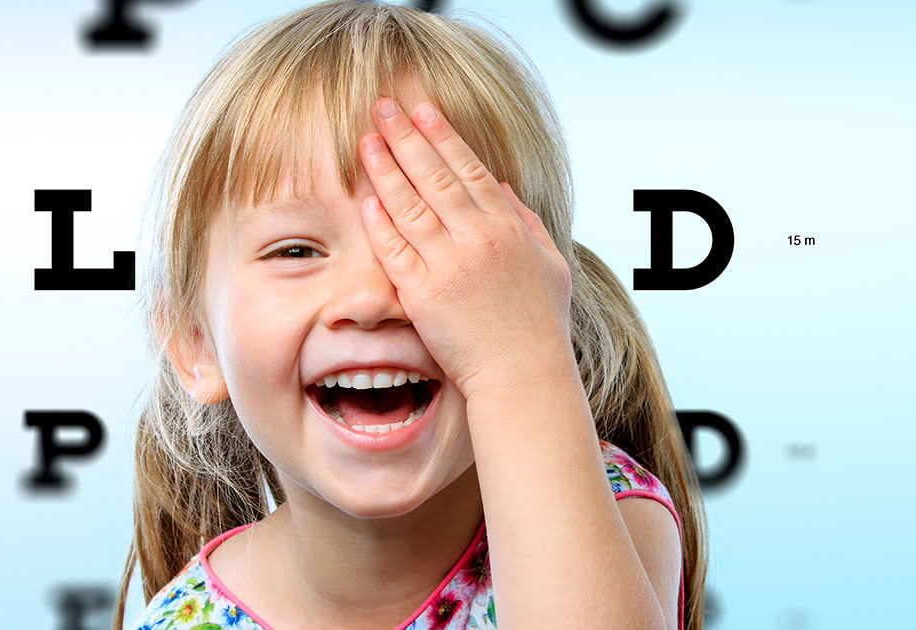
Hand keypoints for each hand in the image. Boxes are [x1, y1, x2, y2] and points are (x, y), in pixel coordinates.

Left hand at [357, 97, 574, 401]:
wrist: (523, 376)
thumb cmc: (540, 326)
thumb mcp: (550, 264)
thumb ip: (527, 221)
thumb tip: (503, 187)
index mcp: (508, 228)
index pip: (470, 169)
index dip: (443, 136)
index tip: (423, 110)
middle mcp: (478, 240)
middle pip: (434, 176)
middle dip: (405, 137)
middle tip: (382, 107)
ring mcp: (449, 266)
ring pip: (410, 205)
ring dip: (385, 169)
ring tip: (366, 141)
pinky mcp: (424, 295)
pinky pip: (395, 250)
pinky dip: (380, 222)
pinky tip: (365, 198)